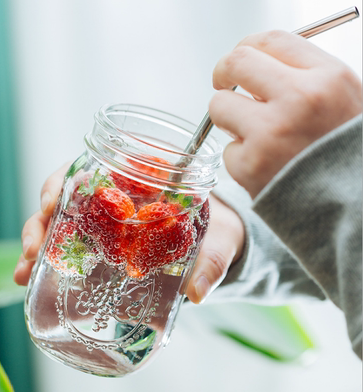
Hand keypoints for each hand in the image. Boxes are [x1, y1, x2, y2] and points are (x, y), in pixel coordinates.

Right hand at [14, 164, 244, 303]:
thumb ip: (214, 259)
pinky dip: (48, 261)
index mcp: (142, 180)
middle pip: (68, 196)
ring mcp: (108, 222)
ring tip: (25, 269)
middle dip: (44, 219)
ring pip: (62, 223)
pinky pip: (70, 247)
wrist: (219, 242)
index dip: (66, 180)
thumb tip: (197, 293)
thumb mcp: (220, 238)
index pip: (93, 168)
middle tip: (35, 246)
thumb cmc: (218, 228)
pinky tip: (31, 277)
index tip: (54, 201)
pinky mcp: (104, 245)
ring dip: (38, 242)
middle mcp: (119, 198)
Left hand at [209, 30, 361, 197]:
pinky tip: (263, 167)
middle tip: (223, 86)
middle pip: (237, 63)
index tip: (239, 63)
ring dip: (228, 118)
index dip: (247, 47)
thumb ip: (306, 78)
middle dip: (223, 73)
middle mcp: (298, 100)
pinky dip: (239, 158)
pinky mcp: (251, 167)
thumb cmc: (346, 157)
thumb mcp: (345, 102)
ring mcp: (271, 134)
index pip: (271, 41)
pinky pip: (227, 151)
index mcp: (328, 78)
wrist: (353, 209)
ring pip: (219, 106)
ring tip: (253, 136)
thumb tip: (259, 70)